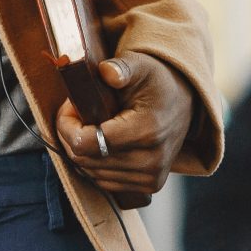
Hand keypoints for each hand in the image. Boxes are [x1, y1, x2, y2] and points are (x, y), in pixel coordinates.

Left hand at [53, 54, 195, 209]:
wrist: (182, 103)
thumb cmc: (156, 82)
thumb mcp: (140, 66)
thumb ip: (121, 68)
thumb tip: (106, 72)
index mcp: (147, 130)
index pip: (86, 143)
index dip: (67, 125)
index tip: (70, 106)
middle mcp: (151, 160)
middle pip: (85, 159)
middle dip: (70, 134)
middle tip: (75, 111)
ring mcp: (151, 177)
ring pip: (90, 173)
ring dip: (81, 150)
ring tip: (88, 124)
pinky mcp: (149, 185)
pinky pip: (104, 182)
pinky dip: (94, 163)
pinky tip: (99, 142)